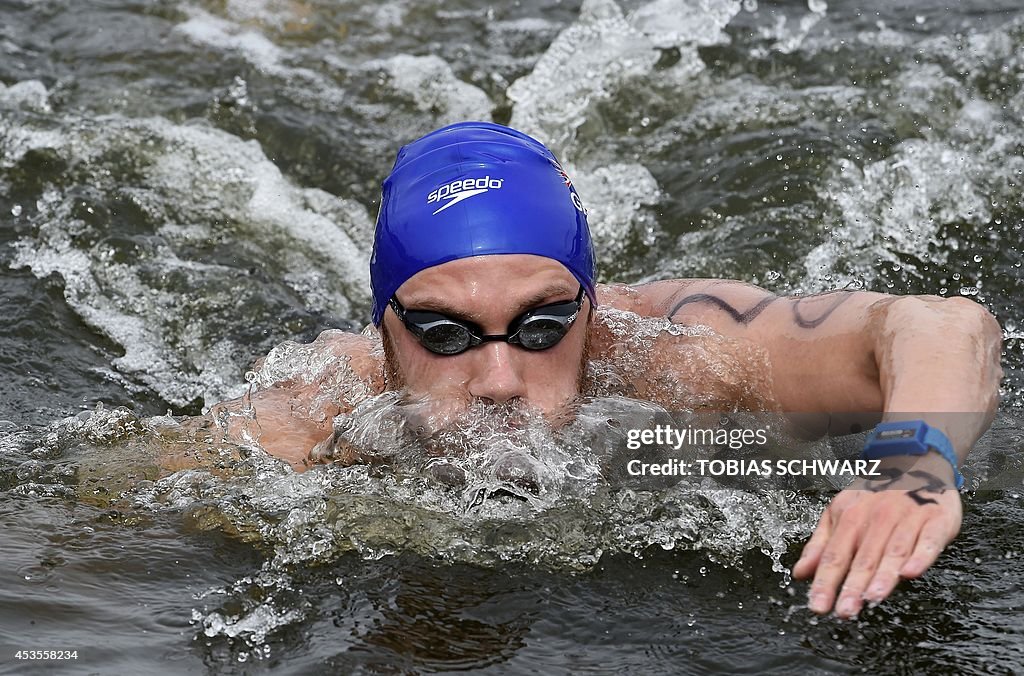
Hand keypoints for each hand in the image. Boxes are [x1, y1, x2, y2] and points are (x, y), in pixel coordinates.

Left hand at [792, 465, 962, 617]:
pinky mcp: (936, 518)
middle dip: (853, 586)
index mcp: (850, 518)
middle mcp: (877, 518)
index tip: (818, 606)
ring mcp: (908, 517)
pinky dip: (920, 556)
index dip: (825, 582)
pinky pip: (928, 540)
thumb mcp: (839, 513)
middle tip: (844, 611)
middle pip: (863, 557)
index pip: (835, 555)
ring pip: (893, 551)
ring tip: (871, 598)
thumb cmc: (874, 495)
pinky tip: (911, 572)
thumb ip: (820, 545)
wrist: (914, 461)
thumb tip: (800, 573)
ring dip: (882, 576)